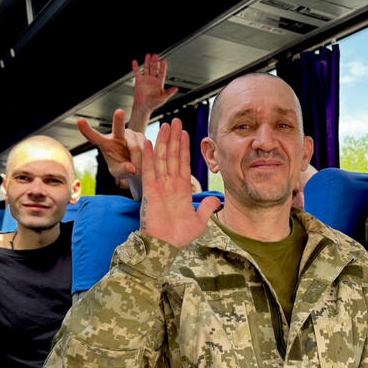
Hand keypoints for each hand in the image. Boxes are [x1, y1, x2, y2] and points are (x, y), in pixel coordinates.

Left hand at [78, 109, 145, 187]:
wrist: (136, 165)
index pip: (94, 137)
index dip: (87, 130)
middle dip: (118, 119)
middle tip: (119, 112)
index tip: (79, 121)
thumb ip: (123, 170)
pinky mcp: (142, 136)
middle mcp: (117, 135)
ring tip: (138, 169)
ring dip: (139, 161)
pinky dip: (146, 159)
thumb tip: (132, 168)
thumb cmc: (123, 169)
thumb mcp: (119, 173)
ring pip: (137, 148)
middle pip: (118, 128)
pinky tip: (144, 162)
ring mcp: (130, 134)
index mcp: (105, 143)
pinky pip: (146, 149)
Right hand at [132, 53, 177, 112]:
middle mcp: (153, 80)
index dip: (163, 67)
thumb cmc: (153, 104)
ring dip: (147, 62)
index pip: (162, 73)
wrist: (143, 107)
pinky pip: (137, 72)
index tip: (163, 61)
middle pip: (154, 68)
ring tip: (148, 55)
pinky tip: (135, 61)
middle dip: (155, 62)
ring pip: (147, 68)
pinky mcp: (139, 81)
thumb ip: (169, 93)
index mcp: (159, 83)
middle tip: (155, 55)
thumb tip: (176, 89)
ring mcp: (146, 79)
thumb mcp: (163, 99)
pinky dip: (136, 67)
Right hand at [140, 117, 219, 247]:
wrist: (166, 246)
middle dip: (175, 139)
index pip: (183, 164)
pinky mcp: (150, 191)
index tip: (186, 133)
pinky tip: (150, 143)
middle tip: (175, 121)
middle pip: (173, 156)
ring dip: (164, 142)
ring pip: (162, 159)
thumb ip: (207, 208)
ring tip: (166, 125)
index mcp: (181, 190)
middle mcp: (170, 185)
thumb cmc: (180, 236)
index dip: (184, 148)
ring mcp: (159, 187)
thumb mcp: (200, 220)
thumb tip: (218, 200)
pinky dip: (150, 157)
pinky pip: (149, 171)